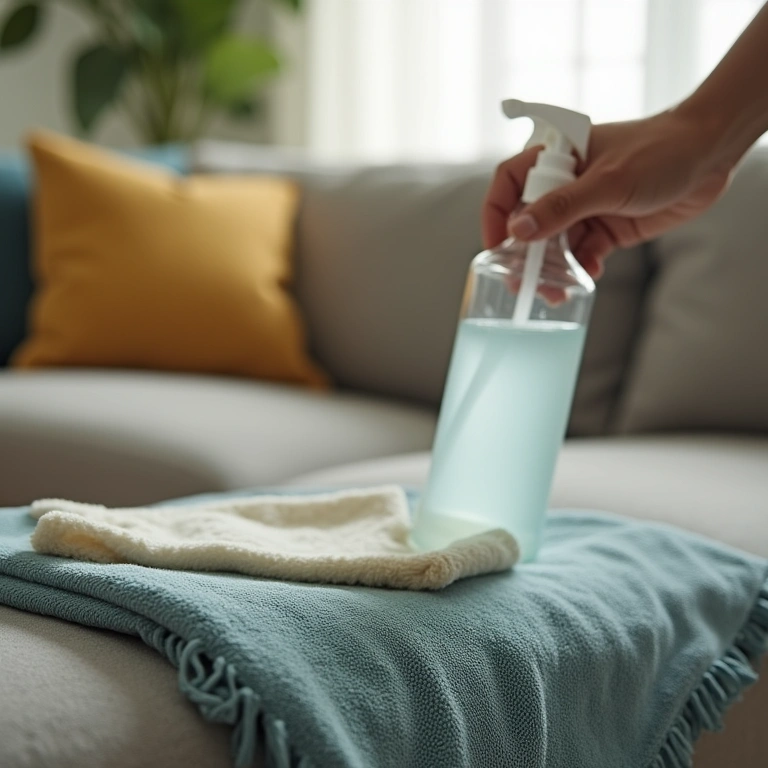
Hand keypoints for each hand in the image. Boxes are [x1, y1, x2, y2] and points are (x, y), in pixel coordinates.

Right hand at [482, 108, 734, 278]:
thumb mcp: (606, 182)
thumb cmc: (659, 152)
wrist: (709, 157)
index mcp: (557, 159)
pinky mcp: (607, 227)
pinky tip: (588, 276)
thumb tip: (517, 231)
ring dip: (552, 269)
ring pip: (555, 244)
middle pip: (529, 222)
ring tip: (555, 292)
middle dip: (525, 255)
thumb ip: (561, 208)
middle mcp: (566, 184)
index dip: (495, 214)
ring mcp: (586, 207)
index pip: (509, 184)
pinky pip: (583, 253)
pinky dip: (581, 268)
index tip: (495, 247)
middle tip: (522, 283)